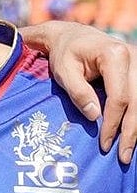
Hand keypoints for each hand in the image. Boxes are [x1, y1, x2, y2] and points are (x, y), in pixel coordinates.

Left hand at [19, 20, 135, 162]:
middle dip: (131, 131)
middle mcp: (133, 57)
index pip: (119, 97)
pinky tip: (133, 133)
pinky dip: (136, 115)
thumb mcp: (63, 72)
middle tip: (122, 156)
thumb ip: (78, 92)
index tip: (105, 143)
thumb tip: (94, 116)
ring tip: (128, 151)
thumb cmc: (65, 54)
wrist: (71, 36)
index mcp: (114, 55)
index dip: (113, 123)